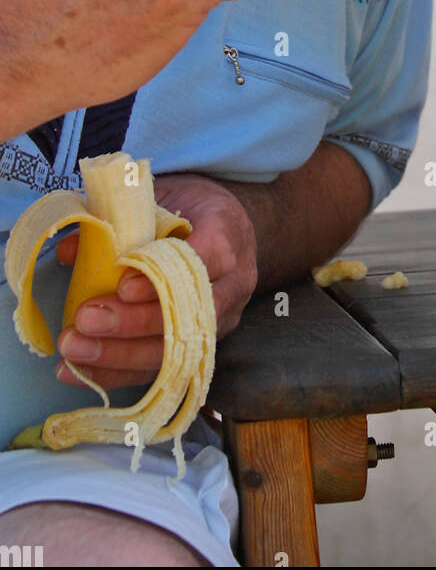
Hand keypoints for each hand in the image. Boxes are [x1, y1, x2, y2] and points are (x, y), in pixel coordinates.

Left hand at [54, 173, 258, 390]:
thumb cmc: (193, 207)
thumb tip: (69, 250)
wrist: (230, 227)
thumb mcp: (162, 196)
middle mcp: (232, 283)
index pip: (202, 261)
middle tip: (85, 320)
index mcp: (227, 234)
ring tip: (74, 349)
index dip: (162, 278)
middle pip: (189, 314)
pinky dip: (117, 373)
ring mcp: (223, 319)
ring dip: (119, 356)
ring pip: (177, 350)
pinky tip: (78, 371)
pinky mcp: (204, 344)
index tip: (122, 286)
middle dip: (132, 324)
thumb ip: (121, 219)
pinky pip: (162, 368)